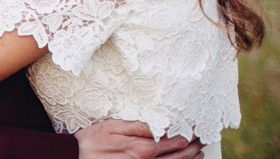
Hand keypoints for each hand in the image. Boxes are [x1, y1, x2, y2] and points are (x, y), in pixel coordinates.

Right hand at [76, 120, 203, 158]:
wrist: (76, 158)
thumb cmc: (92, 141)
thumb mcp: (112, 126)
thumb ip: (138, 126)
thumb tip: (161, 124)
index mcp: (142, 148)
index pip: (174, 141)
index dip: (188, 134)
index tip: (196, 128)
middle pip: (179, 156)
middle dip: (194, 147)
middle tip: (203, 139)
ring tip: (200, 152)